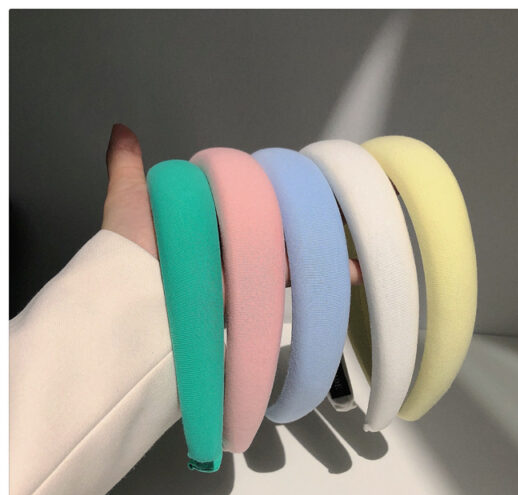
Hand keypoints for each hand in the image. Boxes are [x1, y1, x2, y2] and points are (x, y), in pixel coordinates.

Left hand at [101, 123, 362, 283]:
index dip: (269, 187)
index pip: (244, 196)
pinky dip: (320, 277)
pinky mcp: (253, 292)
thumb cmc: (135, 245)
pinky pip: (289, 279)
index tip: (296, 178)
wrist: (137, 299)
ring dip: (318, 245)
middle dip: (301, 217)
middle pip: (270, 223)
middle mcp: (224, 242)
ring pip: (285, 250)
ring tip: (350, 236)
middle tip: (333, 206)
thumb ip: (128, 168)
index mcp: (202, 218)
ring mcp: (240, 269)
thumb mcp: (128, 200)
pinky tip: (350, 270)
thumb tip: (122, 127)